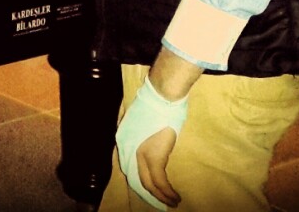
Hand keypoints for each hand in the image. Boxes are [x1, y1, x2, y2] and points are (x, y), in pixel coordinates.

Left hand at [116, 77, 187, 209]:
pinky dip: (167, 192)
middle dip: (149, 192)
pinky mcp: (154, 157)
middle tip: (160, 201)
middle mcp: (127, 148)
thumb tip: (147, 141)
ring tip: (171, 203)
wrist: (162, 96)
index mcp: (123, 138)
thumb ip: (140, 131)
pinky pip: (159, 181)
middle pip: (137, 177)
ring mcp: (140, 153)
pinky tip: (175, 198)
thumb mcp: (141, 117)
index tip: (150, 189)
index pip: (127, 165)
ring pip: (148, 183)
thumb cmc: (155, 102)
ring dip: (160, 196)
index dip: (139, 179)